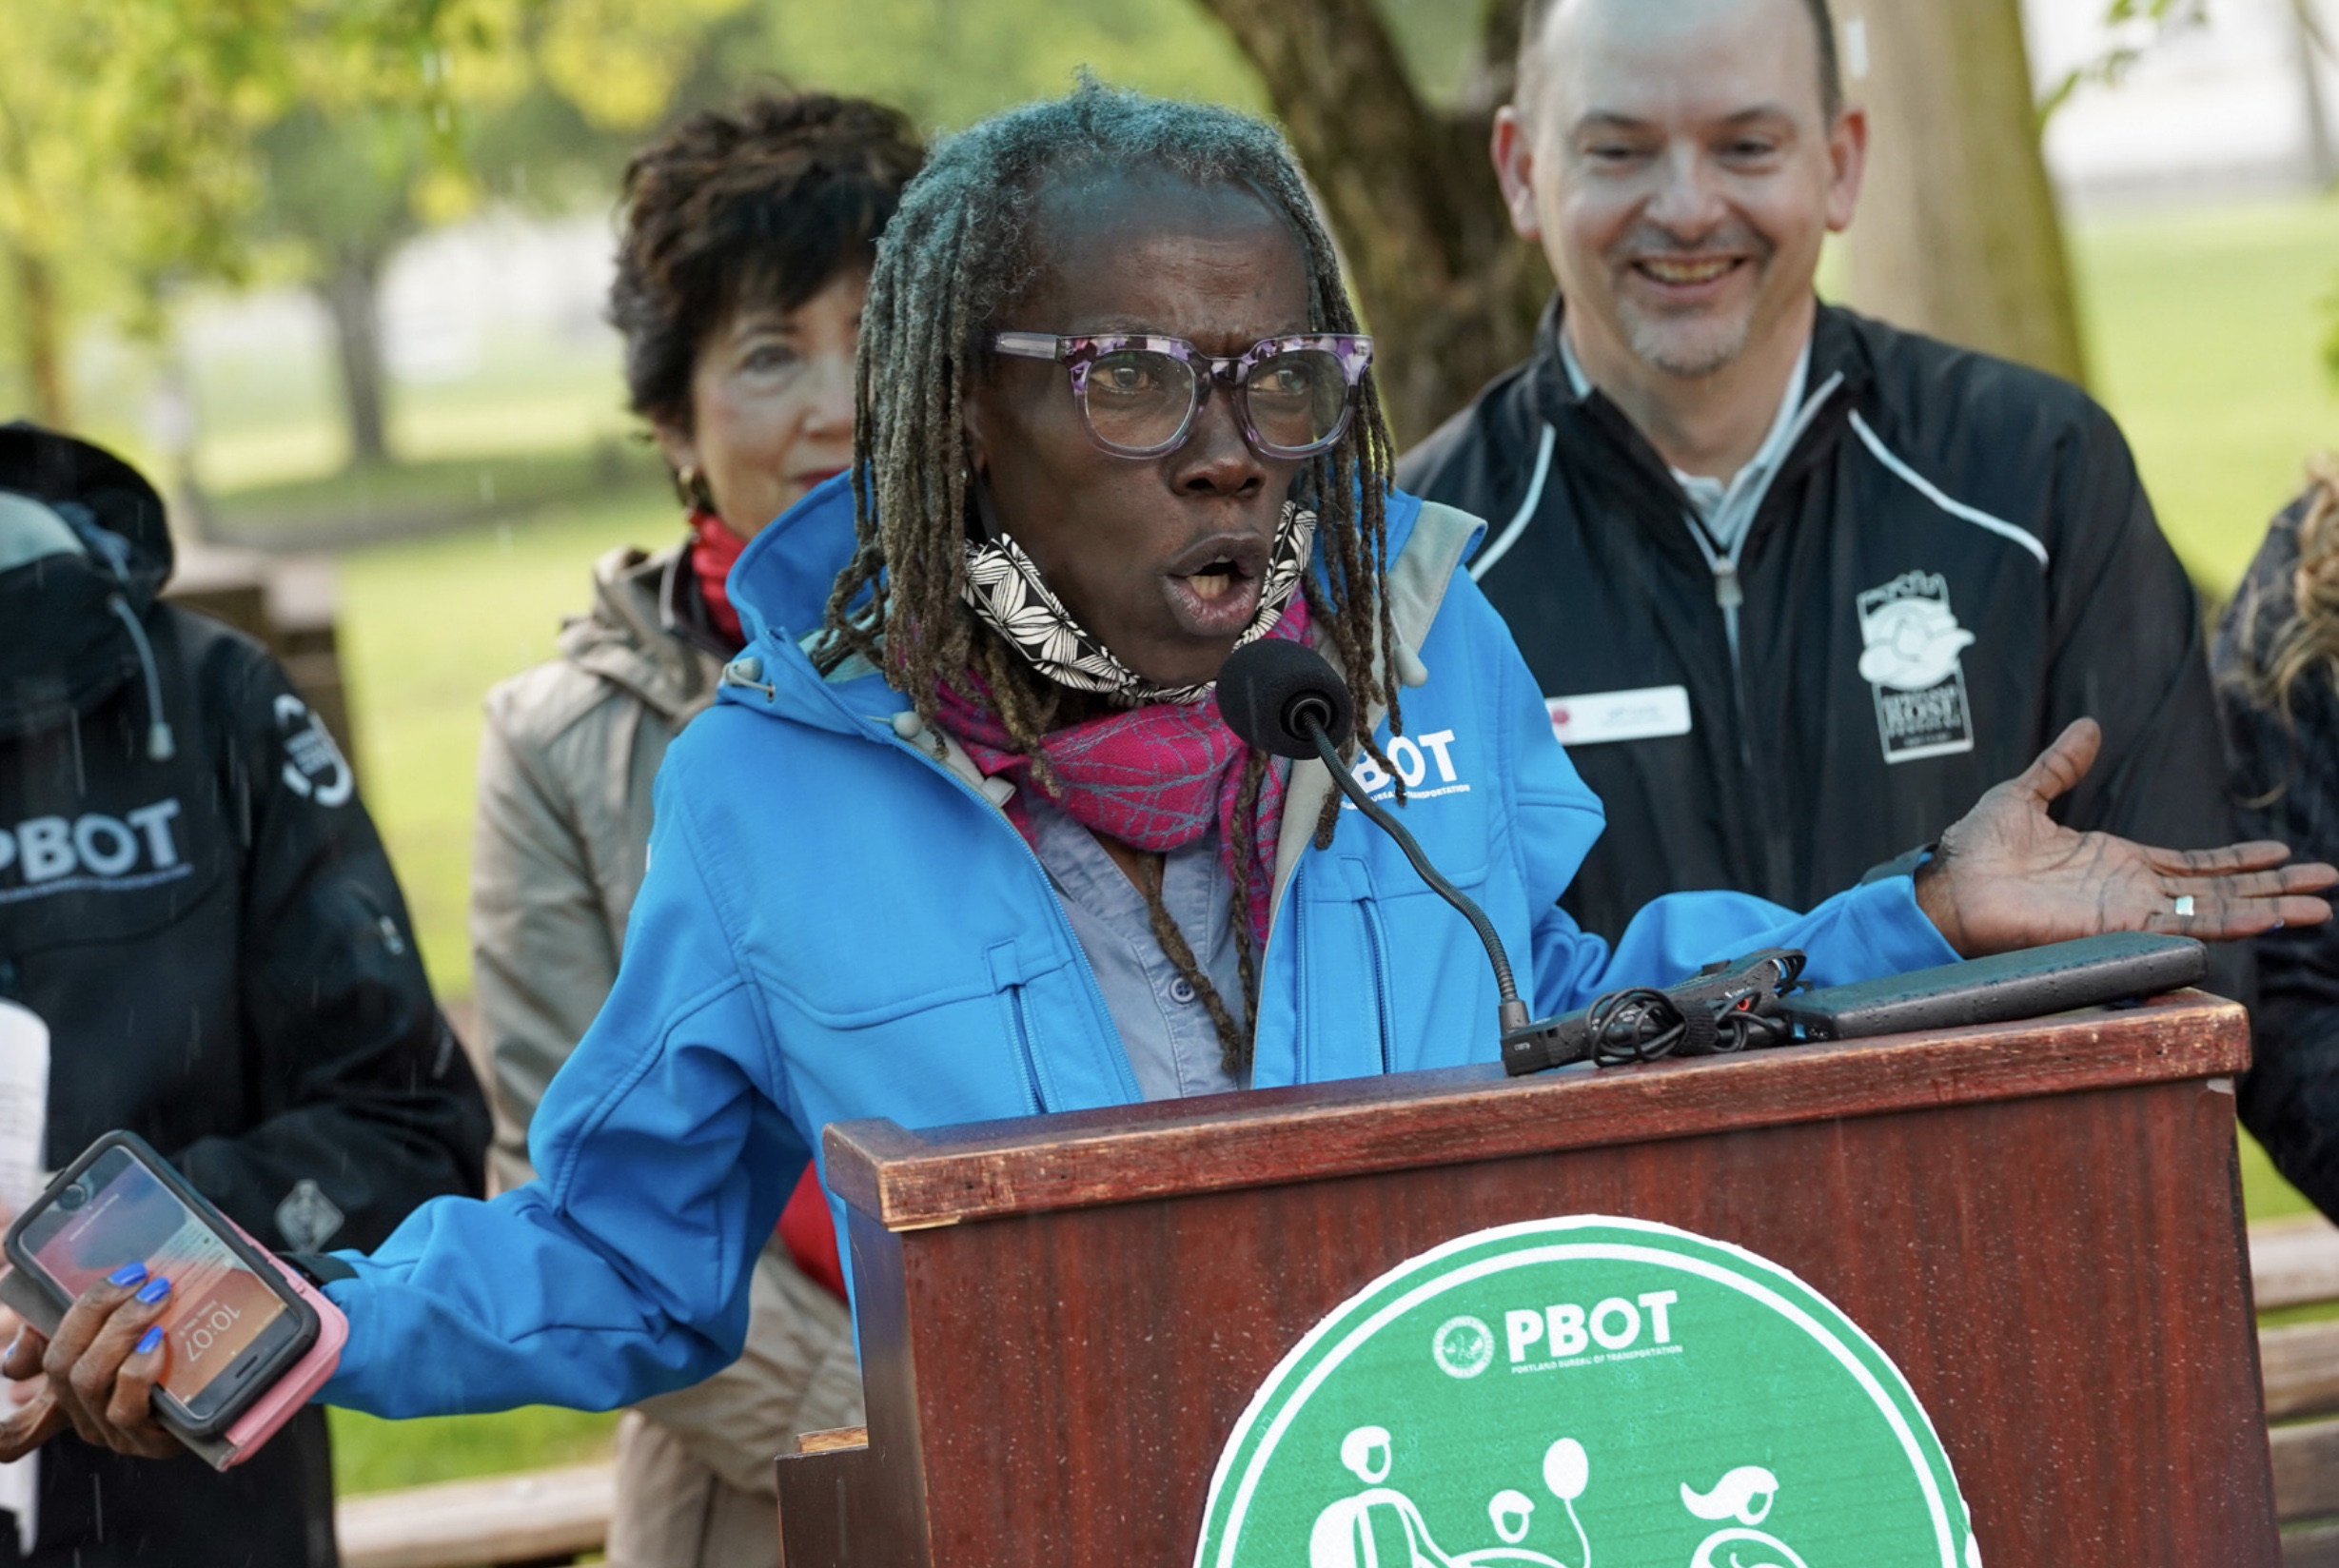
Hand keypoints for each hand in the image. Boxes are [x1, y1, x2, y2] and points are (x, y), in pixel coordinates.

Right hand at [0, 1264, 178, 1462]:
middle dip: (95, 1312)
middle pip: (62, 1363)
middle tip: (137, 1277)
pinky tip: (157, 1343)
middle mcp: (83, 1414)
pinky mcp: (151, 1441)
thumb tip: (15, 1359)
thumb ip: (71, 1323)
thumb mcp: (118, 1325)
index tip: (8, 1375)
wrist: (239, 1371)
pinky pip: (128, 1407)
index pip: (16, 1420)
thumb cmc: (175, 1341)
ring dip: (120, 1332)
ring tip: (156, 1299)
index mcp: (69, 1388)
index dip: (1, 1427)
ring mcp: (114, 1430)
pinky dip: (138, 1369)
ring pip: (89, 1381)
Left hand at [1914, 718, 2338, 957]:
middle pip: (2219, 890)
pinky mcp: (2117, 927)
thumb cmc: (1975, 850)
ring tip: (2319, 909)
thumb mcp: (2025, 794)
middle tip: (2325, 884)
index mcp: (2115, 861)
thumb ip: (2061, 766)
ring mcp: (2129, 911)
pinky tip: (2268, 918)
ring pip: (2215, 911)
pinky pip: (2183, 926)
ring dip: (2268, 908)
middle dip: (2274, 887)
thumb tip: (2089, 726)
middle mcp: (2131, 890)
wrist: (1948, 883)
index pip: (2193, 864)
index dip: (2237, 860)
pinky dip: (2227, 922)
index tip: (2281, 853)